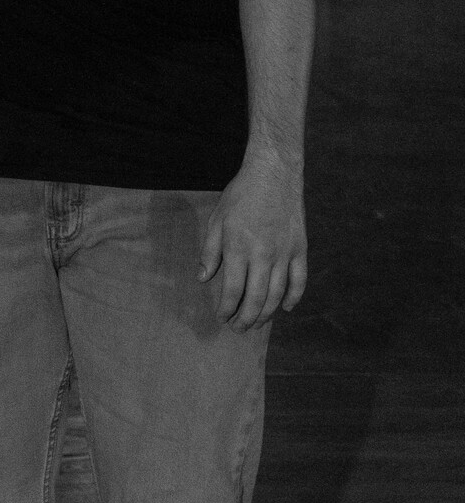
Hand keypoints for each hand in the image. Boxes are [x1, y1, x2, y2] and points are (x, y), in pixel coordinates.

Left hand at [199, 152, 307, 329]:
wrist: (273, 174)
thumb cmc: (241, 196)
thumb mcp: (217, 220)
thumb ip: (210, 252)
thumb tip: (202, 279)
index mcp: (238, 247)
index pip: (232, 289)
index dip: (226, 308)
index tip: (221, 317)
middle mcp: (263, 254)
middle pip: (256, 298)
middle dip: (245, 318)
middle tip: (238, 328)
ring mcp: (284, 253)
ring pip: (278, 294)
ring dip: (267, 313)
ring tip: (257, 323)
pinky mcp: (300, 249)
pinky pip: (299, 280)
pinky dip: (294, 297)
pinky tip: (285, 308)